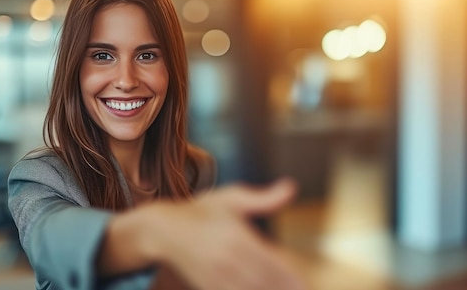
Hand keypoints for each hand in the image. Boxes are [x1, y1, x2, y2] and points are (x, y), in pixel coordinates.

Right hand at [147, 178, 307, 289]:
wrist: (163, 230)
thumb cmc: (201, 210)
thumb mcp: (231, 198)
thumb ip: (263, 198)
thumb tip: (292, 187)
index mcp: (235, 236)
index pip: (269, 262)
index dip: (288, 277)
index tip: (303, 284)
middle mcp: (225, 258)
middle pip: (262, 282)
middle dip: (281, 288)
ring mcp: (214, 275)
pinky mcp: (207, 287)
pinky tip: (257, 289)